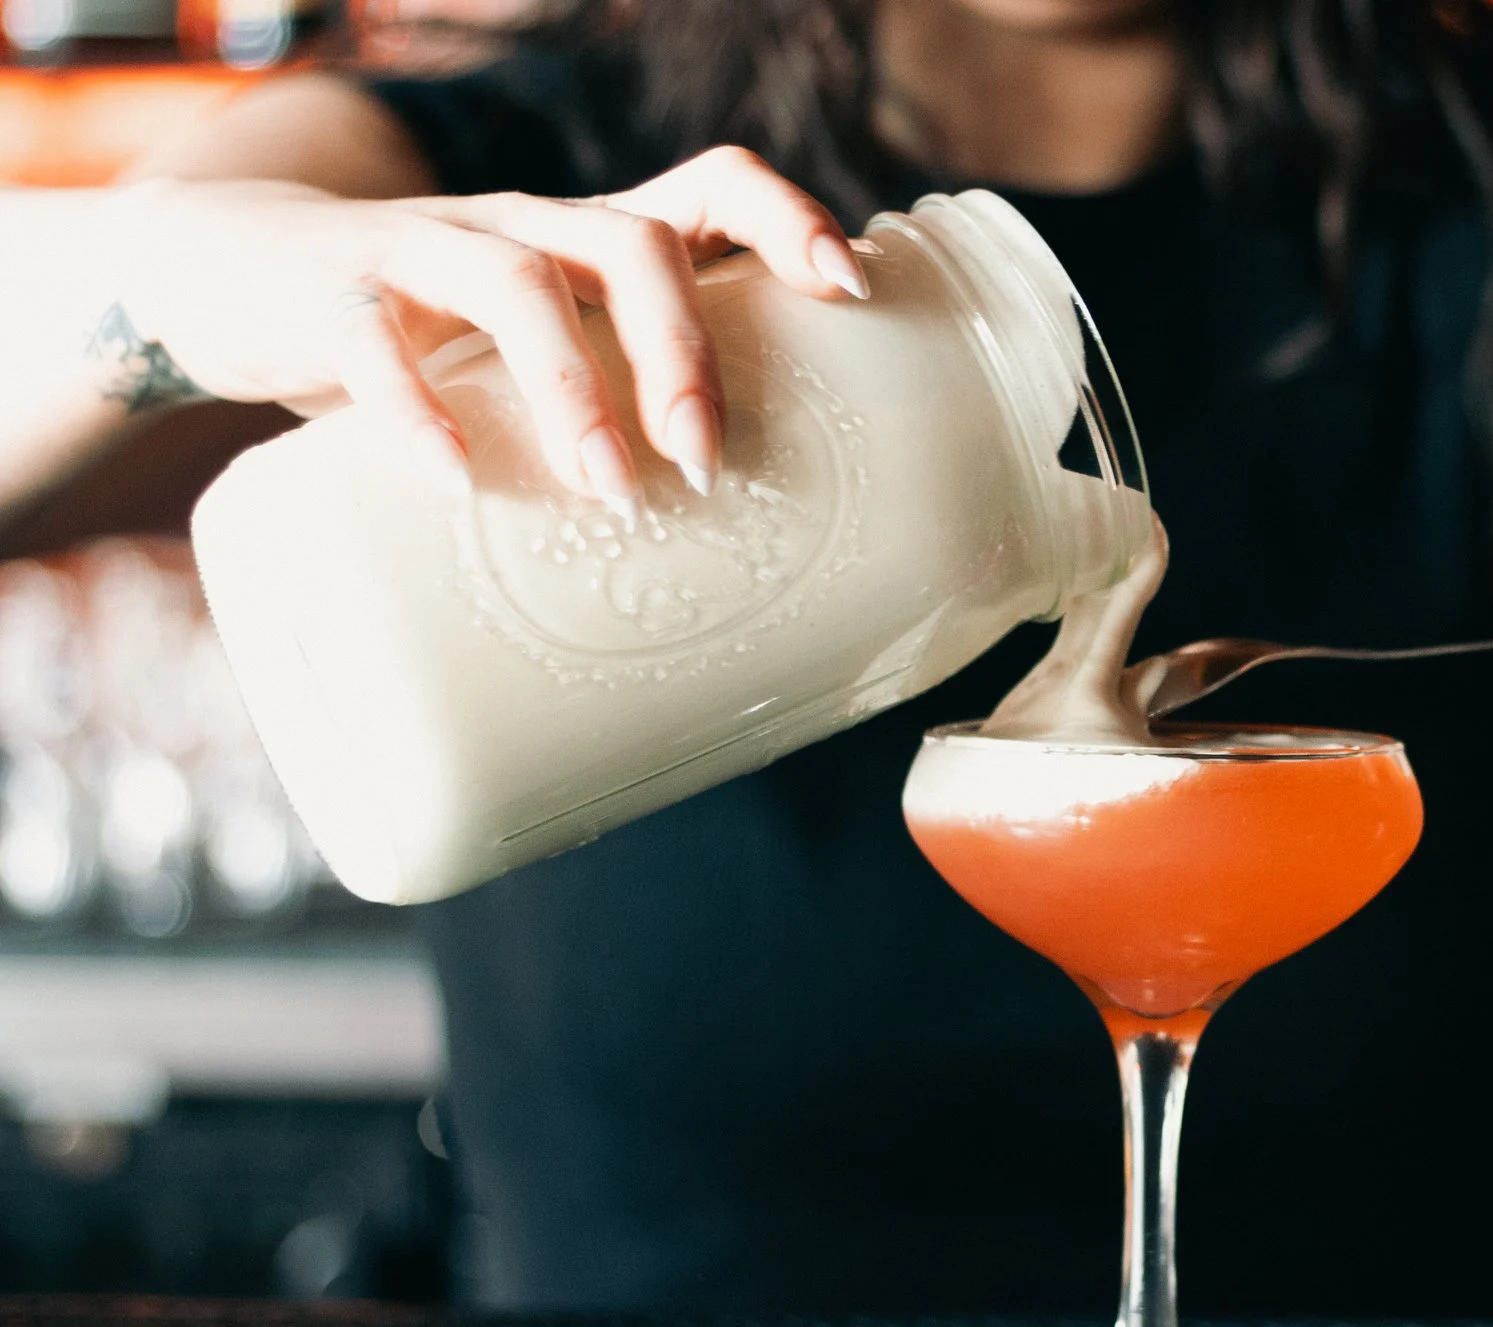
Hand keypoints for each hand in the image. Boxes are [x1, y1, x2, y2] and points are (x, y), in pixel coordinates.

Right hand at [96, 146, 867, 503]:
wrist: (236, 275)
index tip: (846, 290)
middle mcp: (526, 226)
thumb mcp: (544, 357)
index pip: (711, 187)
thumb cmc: (437, 342)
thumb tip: (752, 562)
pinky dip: (417, 410)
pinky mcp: (331, 288)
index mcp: (592, 241)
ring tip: (608, 490)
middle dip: (682, 354)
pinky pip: (374, 336)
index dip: (786, 222)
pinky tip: (454, 481)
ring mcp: (426, 247)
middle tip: (704, 460)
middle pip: (632, 245)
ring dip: (576, 389)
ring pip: (519, 283)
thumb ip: (624, 413)